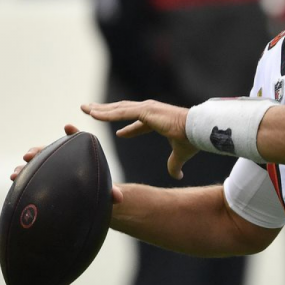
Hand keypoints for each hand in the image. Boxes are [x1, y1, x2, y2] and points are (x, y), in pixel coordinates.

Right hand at [10, 124, 123, 203]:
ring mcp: (53, 168)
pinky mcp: (44, 179)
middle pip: (51, 150)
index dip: (73, 134)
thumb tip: (119, 198)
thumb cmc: (98, 192)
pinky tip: (14, 178)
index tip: (68, 127)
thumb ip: (111, 193)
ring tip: (19, 167)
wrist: (89, 202)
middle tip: (30, 153)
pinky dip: (22, 175)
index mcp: (80, 158)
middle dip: (40, 150)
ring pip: (38, 161)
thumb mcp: (105, 193)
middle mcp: (64, 160)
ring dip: (28, 163)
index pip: (77, 142)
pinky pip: (31, 175)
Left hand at [82, 100, 197, 179]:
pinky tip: (93, 115)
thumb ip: (174, 164)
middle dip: (106, 111)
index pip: (139, 122)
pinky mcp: (145, 111)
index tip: (120, 134)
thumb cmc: (192, 139)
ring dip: (100, 109)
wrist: (198, 131)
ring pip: (118, 109)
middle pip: (123, 110)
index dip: (129, 129)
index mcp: (158, 119)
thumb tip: (177, 176)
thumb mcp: (180, 154)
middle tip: (91, 110)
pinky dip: (106, 114)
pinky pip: (120, 113)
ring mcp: (147, 108)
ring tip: (85, 109)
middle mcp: (151, 110)